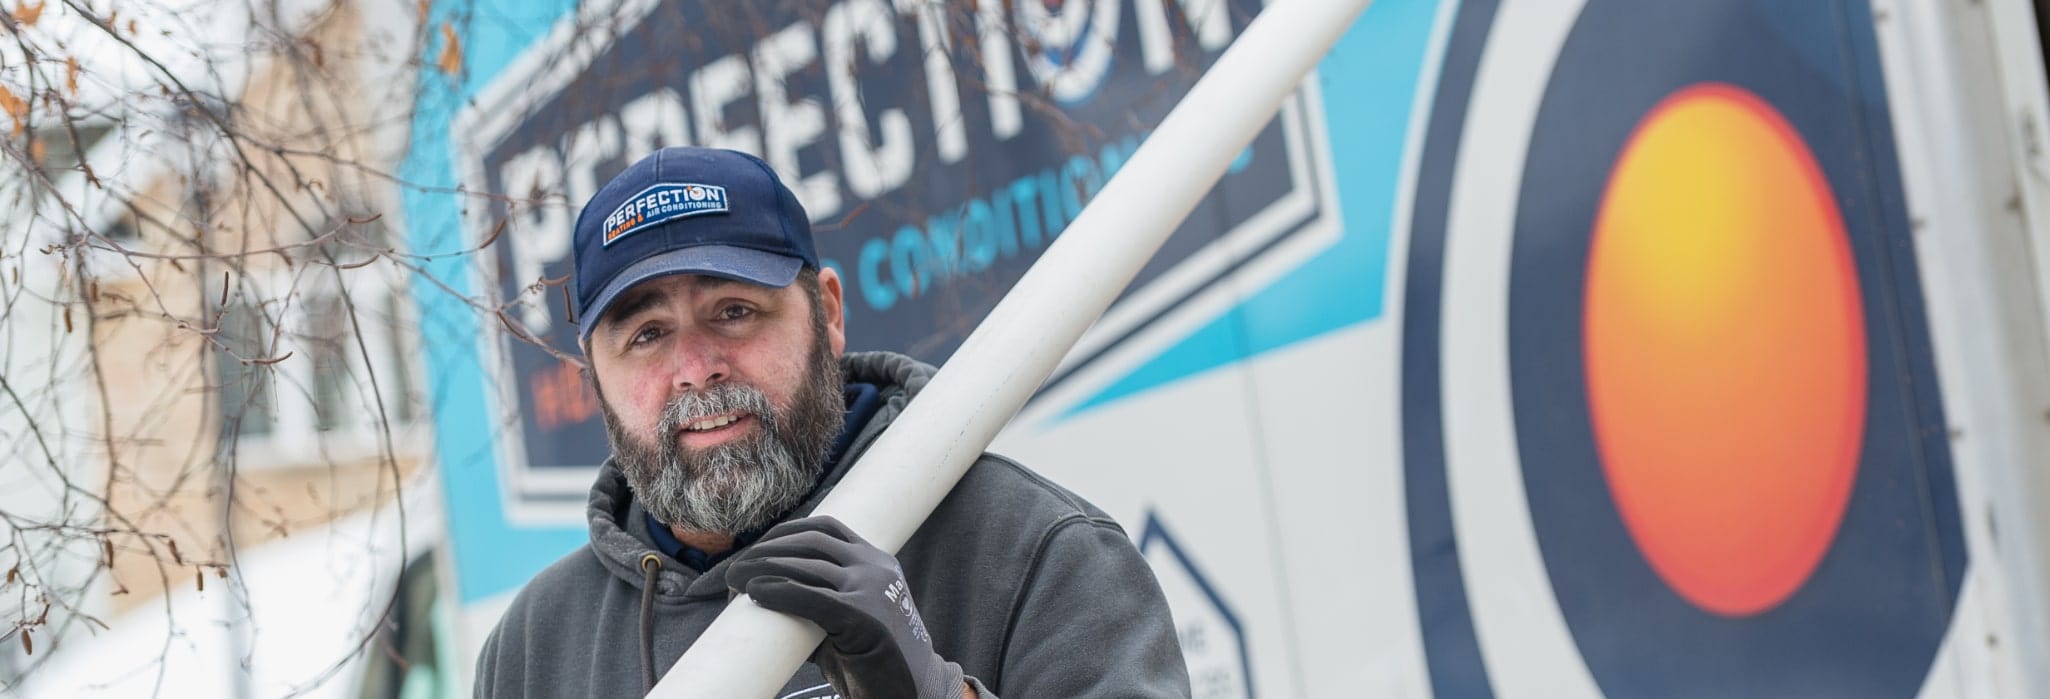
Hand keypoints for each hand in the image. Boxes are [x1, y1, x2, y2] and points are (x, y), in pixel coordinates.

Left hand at [727, 516, 966, 698]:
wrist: (912, 691)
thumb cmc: (876, 660)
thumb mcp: (853, 617)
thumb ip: (820, 601)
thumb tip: (768, 594)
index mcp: (877, 562)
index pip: (826, 529)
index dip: (785, 532)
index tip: (758, 548)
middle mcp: (876, 568)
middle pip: (810, 542)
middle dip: (766, 550)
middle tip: (735, 568)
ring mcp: (871, 590)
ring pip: (806, 566)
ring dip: (763, 568)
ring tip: (735, 580)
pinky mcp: (862, 618)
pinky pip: (810, 597)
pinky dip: (778, 591)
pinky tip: (756, 593)